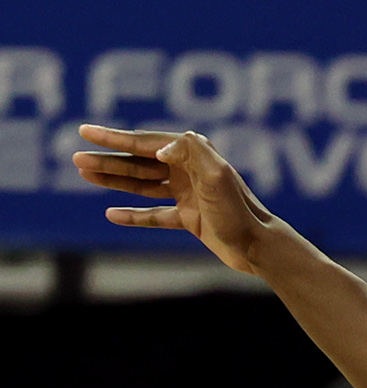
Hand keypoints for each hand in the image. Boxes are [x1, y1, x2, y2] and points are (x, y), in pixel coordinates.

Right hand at [73, 127, 281, 275]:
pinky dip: (134, 214)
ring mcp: (189, 195)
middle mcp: (189, 172)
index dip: (114, 138)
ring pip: (143, 185)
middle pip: (139, 162)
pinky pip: (155, 214)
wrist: (259, 246)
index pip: (145, 143)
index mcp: (193, 156)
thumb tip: (158, 149)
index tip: (85, 131)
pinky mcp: (191, 219)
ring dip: (114, 181)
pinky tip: (112, 214)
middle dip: (108, 160)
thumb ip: (190, 151)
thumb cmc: (239, 212)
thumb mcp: (217, 176)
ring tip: (85, 175)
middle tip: (76, 159)